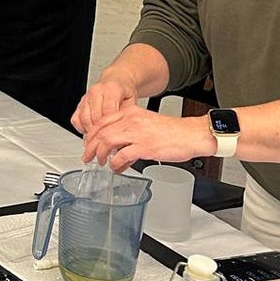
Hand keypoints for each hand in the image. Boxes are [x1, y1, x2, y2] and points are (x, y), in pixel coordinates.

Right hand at [72, 72, 139, 135]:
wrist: (117, 80)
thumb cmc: (125, 92)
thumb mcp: (132, 102)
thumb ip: (127, 115)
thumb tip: (124, 132)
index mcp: (111, 89)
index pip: (108, 111)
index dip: (111, 126)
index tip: (115, 136)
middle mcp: (96, 91)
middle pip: (95, 117)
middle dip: (102, 131)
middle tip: (109, 140)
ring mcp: (86, 97)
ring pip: (84, 119)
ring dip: (92, 131)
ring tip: (100, 138)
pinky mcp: (79, 103)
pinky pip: (75, 119)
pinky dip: (82, 128)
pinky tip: (91, 130)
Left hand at [80, 107, 209, 173]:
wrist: (191, 134)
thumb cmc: (172, 132)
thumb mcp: (145, 126)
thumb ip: (129, 135)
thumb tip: (117, 151)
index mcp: (131, 112)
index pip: (102, 121)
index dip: (92, 134)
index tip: (89, 144)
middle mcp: (131, 120)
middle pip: (100, 131)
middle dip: (91, 146)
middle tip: (88, 156)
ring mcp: (137, 133)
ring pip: (107, 141)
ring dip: (100, 154)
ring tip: (101, 162)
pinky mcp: (145, 146)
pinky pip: (122, 155)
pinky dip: (116, 163)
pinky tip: (117, 168)